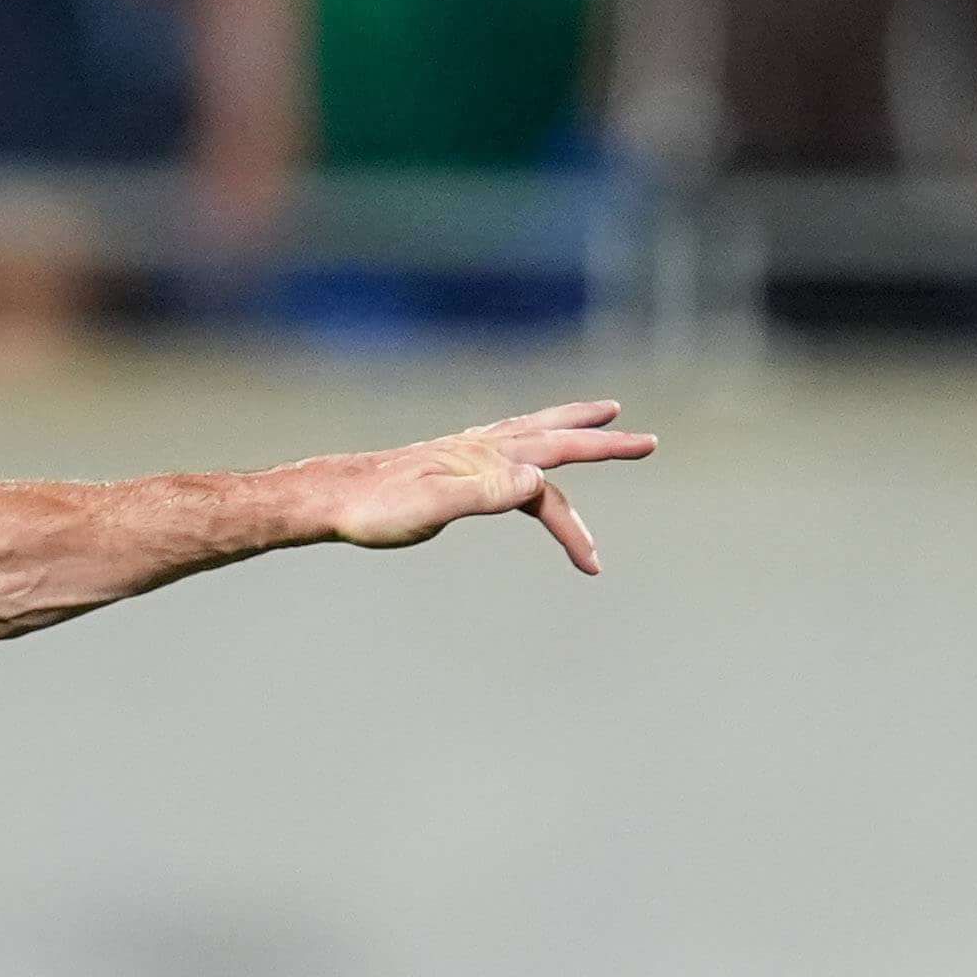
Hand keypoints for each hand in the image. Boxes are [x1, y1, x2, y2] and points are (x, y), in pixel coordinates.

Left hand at [309, 400, 658, 575]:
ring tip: (601, 412)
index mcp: (485, 461)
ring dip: (570, 423)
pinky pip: (504, 442)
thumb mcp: (431, 509)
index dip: (574, 525)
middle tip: (646, 442)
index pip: (550, 482)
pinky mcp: (448, 460)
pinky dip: (528, 438)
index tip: (592, 564)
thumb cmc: (375, 510)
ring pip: (531, 431)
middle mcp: (481, 448)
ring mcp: (465, 450)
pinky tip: (524, 447)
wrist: (330, 497)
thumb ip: (484, 493)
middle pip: (555, 439)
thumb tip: (537, 478)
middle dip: (601, 442)